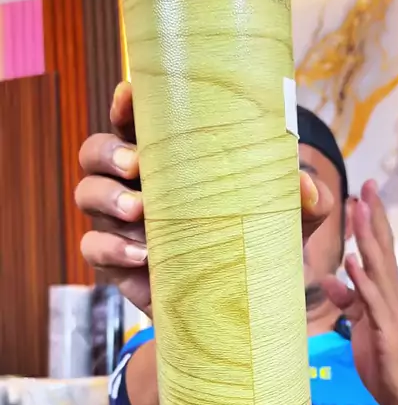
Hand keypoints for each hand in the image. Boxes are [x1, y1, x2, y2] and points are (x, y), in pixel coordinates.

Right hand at [76, 81, 332, 318]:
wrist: (241, 311)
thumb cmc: (257, 250)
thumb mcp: (287, 224)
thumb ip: (302, 201)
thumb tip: (304, 184)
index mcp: (169, 162)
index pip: (135, 123)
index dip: (125, 104)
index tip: (130, 93)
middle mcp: (136, 185)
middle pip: (95, 152)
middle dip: (107, 152)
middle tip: (135, 164)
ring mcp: (121, 224)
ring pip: (86, 194)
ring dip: (106, 196)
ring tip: (140, 210)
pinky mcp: (117, 263)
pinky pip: (92, 248)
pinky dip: (111, 247)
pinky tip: (141, 254)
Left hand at [322, 180, 397, 404]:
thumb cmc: (381, 356)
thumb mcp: (360, 322)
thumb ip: (348, 299)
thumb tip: (330, 278)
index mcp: (384, 291)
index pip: (379, 248)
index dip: (371, 220)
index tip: (363, 191)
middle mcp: (390, 294)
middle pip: (381, 249)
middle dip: (372, 217)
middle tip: (365, 187)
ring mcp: (390, 310)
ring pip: (378, 268)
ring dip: (367, 239)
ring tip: (357, 211)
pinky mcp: (386, 330)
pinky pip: (372, 301)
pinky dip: (362, 281)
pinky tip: (352, 262)